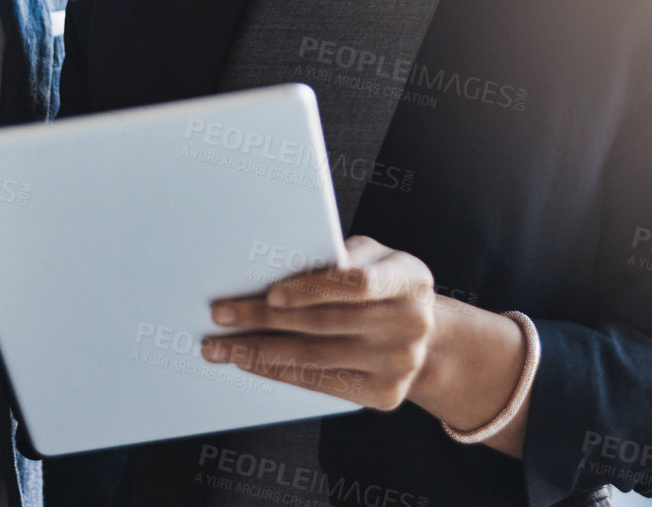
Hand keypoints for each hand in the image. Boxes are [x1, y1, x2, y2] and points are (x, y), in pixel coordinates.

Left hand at [202, 235, 534, 455]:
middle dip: (265, 318)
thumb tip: (277, 263)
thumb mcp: (377, 258)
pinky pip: (320, 382)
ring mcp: (399, 364)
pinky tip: (250, 362)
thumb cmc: (386, 285)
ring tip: (221, 345)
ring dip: (260, 351)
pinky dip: (280, 372)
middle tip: (222, 314)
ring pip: (316, 357)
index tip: (271, 292)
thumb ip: (341, 258)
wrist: (430, 339)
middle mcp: (410, 324)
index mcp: (410, 280)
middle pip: (326, 323)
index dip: (313, 289)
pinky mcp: (384, 394)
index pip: (357, 284)